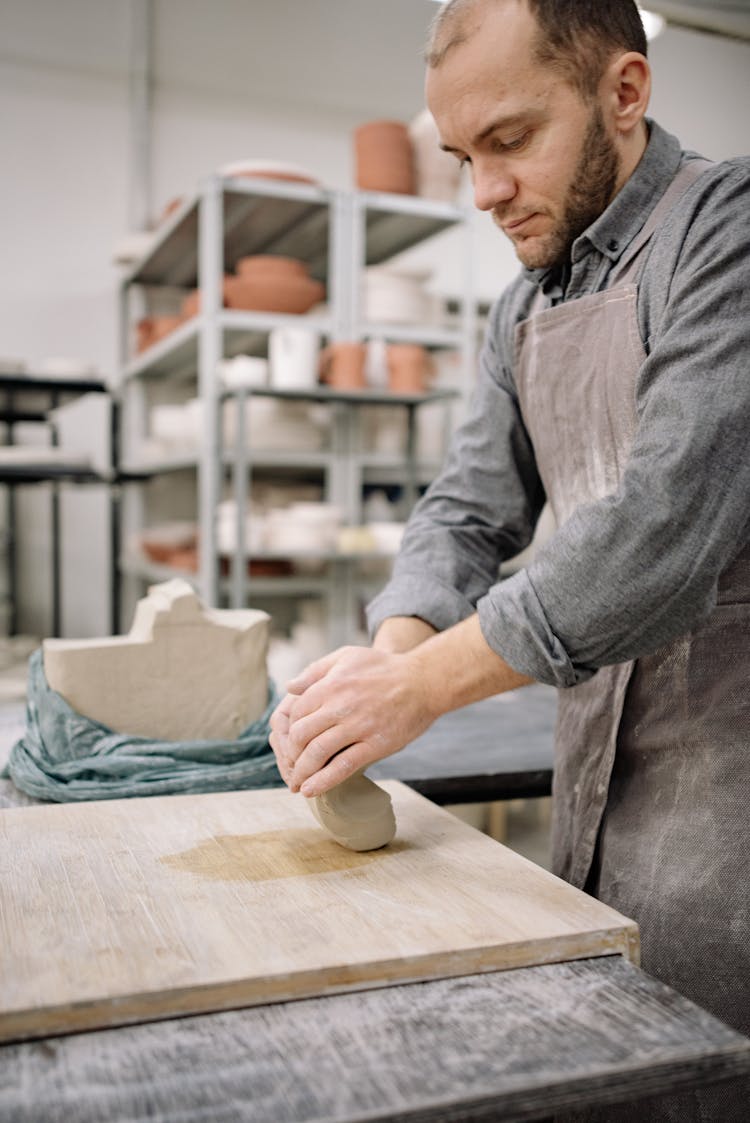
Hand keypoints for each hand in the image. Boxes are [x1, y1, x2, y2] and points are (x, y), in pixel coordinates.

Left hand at [268, 645, 438, 797]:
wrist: (423, 681)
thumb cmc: (383, 668)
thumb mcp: (346, 656)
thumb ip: (315, 671)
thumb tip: (289, 687)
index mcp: (331, 684)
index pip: (296, 713)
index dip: (289, 731)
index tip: (290, 742)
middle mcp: (341, 705)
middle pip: (301, 735)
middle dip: (291, 754)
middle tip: (291, 765)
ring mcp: (359, 726)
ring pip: (318, 753)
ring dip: (302, 772)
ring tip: (298, 784)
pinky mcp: (376, 744)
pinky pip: (343, 767)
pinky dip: (323, 782)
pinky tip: (312, 791)